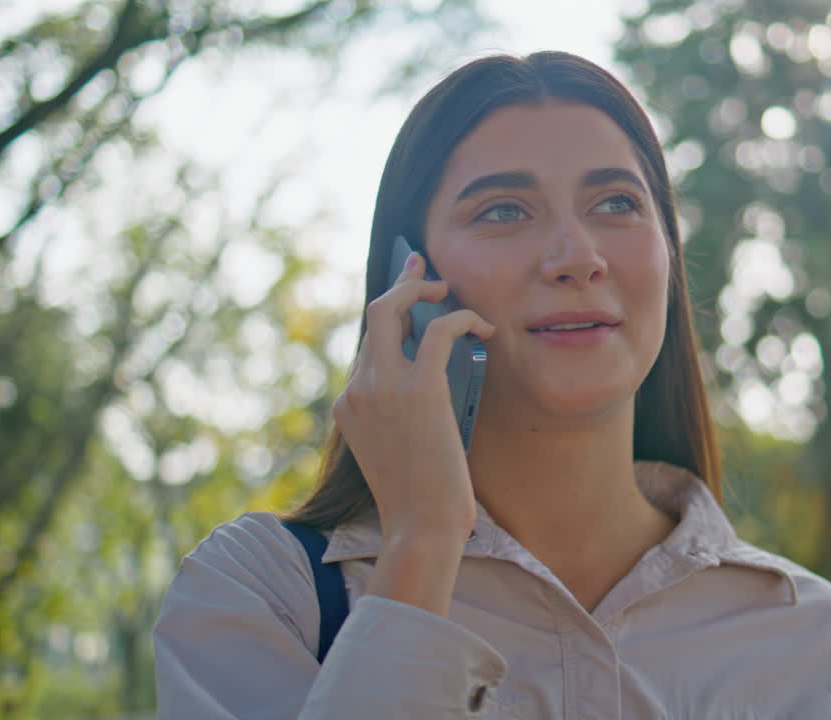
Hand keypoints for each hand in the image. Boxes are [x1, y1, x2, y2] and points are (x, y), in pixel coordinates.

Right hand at [331, 251, 494, 613]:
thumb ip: (402, 415)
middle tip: (423, 268)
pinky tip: (482, 328)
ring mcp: (381, 387)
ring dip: (423, 289)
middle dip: (399, 283)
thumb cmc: (420, 502)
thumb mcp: (399, 451)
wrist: (419, 530)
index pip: (368, 345)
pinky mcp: (417, 389)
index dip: (392, 318)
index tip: (407, 293)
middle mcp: (357, 390)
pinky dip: (461, 318)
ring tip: (450, 289)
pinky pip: (437, 329)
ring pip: (393, 309)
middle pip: (372, 315)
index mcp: (348, 406)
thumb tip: (438, 381)